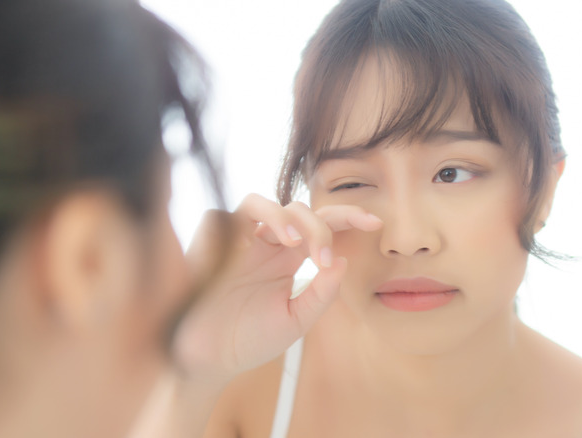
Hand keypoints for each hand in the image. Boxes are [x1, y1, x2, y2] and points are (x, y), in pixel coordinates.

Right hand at [170, 194, 381, 381]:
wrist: (209, 360)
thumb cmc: (249, 340)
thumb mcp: (296, 320)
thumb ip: (321, 294)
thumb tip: (343, 262)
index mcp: (287, 258)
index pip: (320, 225)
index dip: (347, 217)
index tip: (375, 223)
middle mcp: (263, 244)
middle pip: (296, 209)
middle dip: (319, 225)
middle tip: (325, 257)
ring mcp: (234, 243)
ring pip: (257, 201)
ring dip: (281, 216)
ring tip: (294, 243)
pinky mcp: (206, 248)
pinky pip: (217, 217)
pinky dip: (235, 225)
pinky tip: (248, 248)